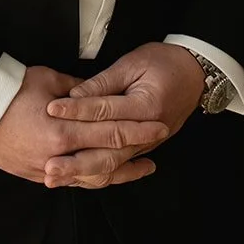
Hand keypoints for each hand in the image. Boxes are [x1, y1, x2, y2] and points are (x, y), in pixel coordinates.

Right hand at [0, 64, 168, 187]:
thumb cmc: (9, 90)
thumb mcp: (48, 80)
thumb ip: (79, 90)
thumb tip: (99, 93)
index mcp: (64, 130)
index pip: (111, 131)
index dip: (138, 129)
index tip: (159, 124)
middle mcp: (59, 155)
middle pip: (107, 157)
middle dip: (136, 150)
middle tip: (159, 141)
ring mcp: (47, 169)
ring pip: (93, 176)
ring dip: (120, 172)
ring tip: (142, 167)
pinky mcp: (36, 175)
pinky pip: (73, 181)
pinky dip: (93, 178)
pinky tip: (107, 174)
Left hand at [42, 42, 205, 188]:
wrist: (194, 74)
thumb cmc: (164, 62)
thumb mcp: (133, 63)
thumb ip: (104, 82)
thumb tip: (75, 95)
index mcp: (146, 106)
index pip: (105, 111)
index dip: (76, 111)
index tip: (51, 110)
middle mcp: (148, 132)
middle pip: (108, 150)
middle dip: (76, 160)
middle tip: (49, 164)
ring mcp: (147, 144)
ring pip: (112, 165)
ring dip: (83, 173)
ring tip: (57, 177)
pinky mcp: (143, 149)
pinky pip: (119, 167)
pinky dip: (97, 175)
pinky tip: (77, 180)